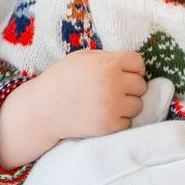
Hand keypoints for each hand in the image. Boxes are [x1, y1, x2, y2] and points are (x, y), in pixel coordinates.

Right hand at [0, 50, 149, 168]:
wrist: (43, 109)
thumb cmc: (62, 79)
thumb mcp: (82, 58)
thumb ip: (107, 58)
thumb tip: (132, 65)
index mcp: (107, 64)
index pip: (138, 63)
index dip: (132, 68)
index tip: (122, 73)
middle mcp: (113, 84)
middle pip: (141, 85)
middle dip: (129, 87)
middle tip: (112, 90)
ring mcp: (112, 106)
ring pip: (138, 105)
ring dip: (126, 105)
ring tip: (108, 104)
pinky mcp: (109, 126)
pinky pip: (129, 123)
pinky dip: (119, 121)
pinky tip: (103, 115)